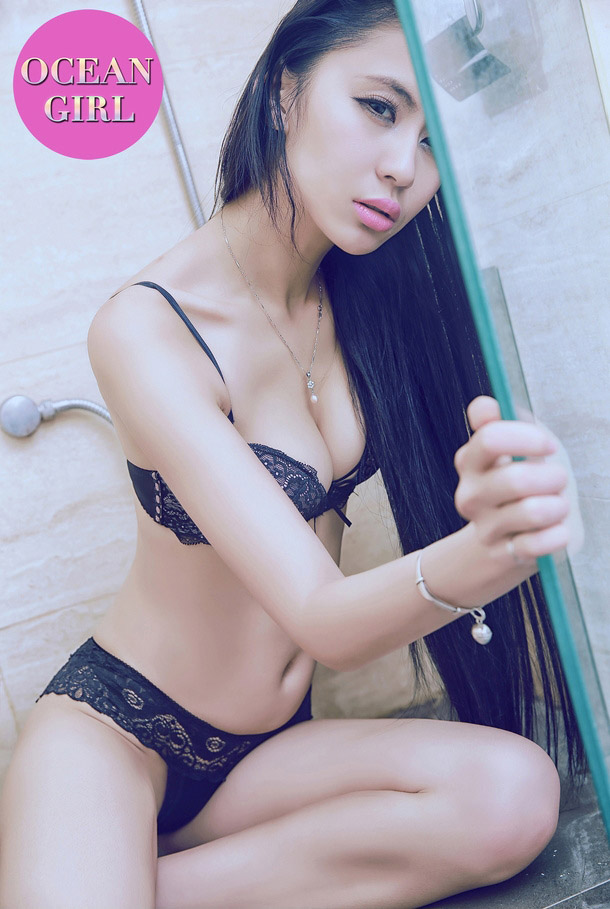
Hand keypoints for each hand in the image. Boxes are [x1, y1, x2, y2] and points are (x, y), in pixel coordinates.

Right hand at [453, 396, 570, 566]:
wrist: (504, 545)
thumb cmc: (519, 488)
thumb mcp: (513, 453)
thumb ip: (500, 424)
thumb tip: (484, 405)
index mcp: (470, 461)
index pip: (490, 438)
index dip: (526, 438)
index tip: (547, 445)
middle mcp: (470, 494)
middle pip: (514, 478)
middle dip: (551, 477)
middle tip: (559, 479)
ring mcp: (484, 526)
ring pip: (530, 511)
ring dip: (557, 506)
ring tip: (558, 506)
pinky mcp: (503, 554)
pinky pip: (536, 544)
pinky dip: (556, 537)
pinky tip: (558, 532)